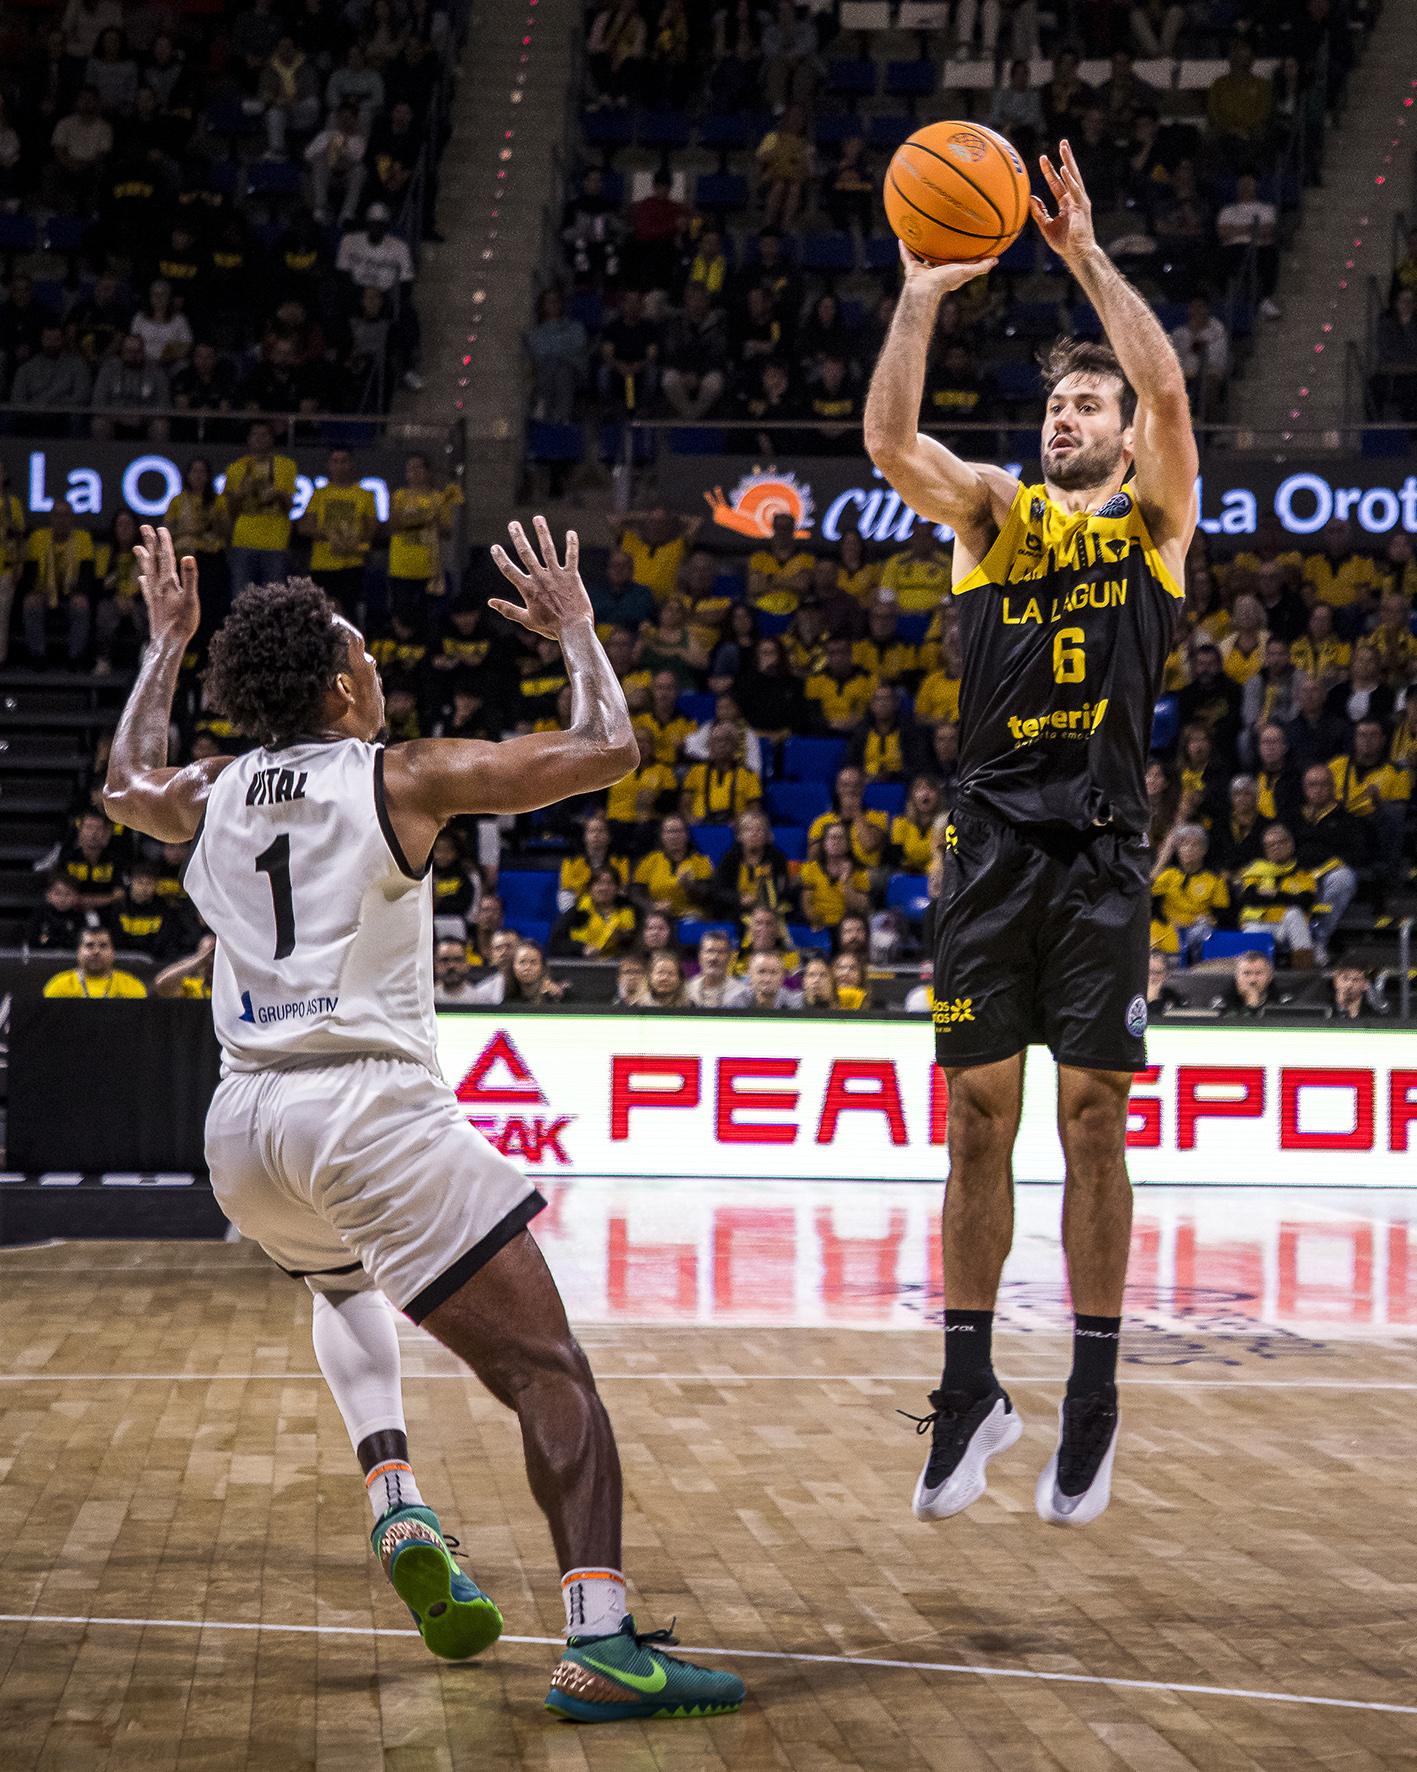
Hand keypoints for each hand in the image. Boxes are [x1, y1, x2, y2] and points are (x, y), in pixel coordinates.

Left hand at [135, 525, 199, 647]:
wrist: (168, 642)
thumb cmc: (182, 622)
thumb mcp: (191, 599)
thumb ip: (190, 578)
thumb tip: (188, 557)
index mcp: (168, 583)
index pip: (166, 558)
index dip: (163, 542)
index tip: (161, 528)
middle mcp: (158, 586)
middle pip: (154, 561)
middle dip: (150, 544)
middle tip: (145, 528)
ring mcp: (153, 596)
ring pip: (148, 572)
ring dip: (144, 558)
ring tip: (137, 547)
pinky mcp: (153, 605)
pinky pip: (146, 588)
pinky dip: (144, 580)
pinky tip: (142, 579)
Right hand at [489, 517, 593, 638]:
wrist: (574, 629)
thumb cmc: (550, 627)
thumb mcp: (526, 620)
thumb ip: (508, 609)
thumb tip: (490, 602)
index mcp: (528, 589)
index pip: (509, 570)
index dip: (500, 558)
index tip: (494, 547)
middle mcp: (540, 578)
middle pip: (526, 553)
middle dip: (519, 537)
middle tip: (513, 523)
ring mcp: (557, 576)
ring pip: (547, 549)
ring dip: (542, 532)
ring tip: (538, 518)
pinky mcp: (572, 576)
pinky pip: (571, 557)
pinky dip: (571, 545)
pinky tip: (571, 532)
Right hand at [897, 238, 996, 291]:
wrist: (924, 289)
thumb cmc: (946, 281)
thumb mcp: (966, 272)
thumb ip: (981, 267)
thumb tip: (996, 260)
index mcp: (949, 272)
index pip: (957, 263)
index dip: (962, 255)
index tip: (967, 245)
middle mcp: (936, 271)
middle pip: (939, 258)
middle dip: (942, 251)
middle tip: (944, 237)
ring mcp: (923, 270)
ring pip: (923, 256)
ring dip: (922, 247)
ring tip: (922, 234)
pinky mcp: (912, 269)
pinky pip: (907, 256)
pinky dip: (904, 249)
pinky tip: (902, 238)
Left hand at [1032, 140, 1096, 264]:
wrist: (1076, 254)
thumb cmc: (1063, 242)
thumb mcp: (1046, 226)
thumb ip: (1039, 212)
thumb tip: (1030, 198)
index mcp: (1066, 203)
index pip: (1057, 183)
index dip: (1050, 171)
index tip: (1043, 158)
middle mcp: (1074, 199)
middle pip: (1068, 174)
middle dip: (1065, 158)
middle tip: (1062, 142)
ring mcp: (1079, 201)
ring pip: (1073, 177)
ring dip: (1068, 161)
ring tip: (1064, 147)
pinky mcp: (1082, 207)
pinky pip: (1075, 190)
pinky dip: (1069, 180)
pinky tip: (1064, 169)